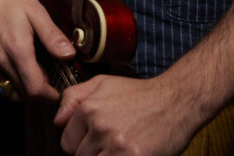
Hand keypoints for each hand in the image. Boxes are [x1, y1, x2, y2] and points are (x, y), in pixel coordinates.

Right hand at [0, 0, 74, 101]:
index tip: (59, 92)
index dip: (49, 96)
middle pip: (23, 94)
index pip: (34, 88)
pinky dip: (12, 82)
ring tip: (37, 75)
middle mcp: (0, 60)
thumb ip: (52, 36)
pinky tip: (21, 68)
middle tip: (52, 83)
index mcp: (17, 49)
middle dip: (40, 94)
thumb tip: (69, 54)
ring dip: (25, 89)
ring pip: (9, 90)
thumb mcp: (36, 11)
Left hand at [54, 73, 205, 155]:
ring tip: (119, 148)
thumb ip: (73, 98)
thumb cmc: (139, 94)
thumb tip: (57, 121)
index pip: (66, 142)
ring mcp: (117, 144)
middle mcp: (100, 126)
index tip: (93, 142)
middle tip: (109, 145)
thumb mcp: (102, 84)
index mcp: (89, 109)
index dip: (79, 144)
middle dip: (92, 153)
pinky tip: (129, 152)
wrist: (176, 100)